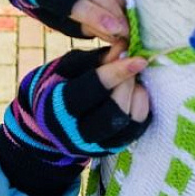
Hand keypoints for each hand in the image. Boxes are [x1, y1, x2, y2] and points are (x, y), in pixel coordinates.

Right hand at [0, 47, 150, 195]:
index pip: (91, 91)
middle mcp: (75, 133)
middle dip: (128, 85)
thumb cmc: (61, 84)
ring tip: (135, 79)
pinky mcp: (112, 149)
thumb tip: (123, 46)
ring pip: (129, 125)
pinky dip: (142, 109)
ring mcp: (95, 145)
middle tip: (135, 65)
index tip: (138, 59)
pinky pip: (137, 131)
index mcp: (57, 107)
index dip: (117, 73)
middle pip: (113, 112)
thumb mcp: (70, 66)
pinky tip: (138, 92)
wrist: (51, 122)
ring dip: (138, 97)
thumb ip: (96, 58)